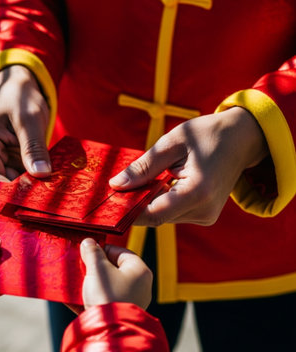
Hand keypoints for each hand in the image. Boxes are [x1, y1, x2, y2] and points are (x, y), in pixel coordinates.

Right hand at [0, 65, 50, 191]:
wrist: (16, 89)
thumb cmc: (19, 96)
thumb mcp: (29, 116)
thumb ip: (33, 145)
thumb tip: (41, 174)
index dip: (13, 192)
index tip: (37, 196)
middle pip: (3, 185)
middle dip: (26, 189)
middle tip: (52, 193)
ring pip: (13, 184)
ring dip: (32, 185)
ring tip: (54, 185)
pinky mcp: (6, 164)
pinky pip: (20, 178)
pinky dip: (34, 179)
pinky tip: (49, 179)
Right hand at [80, 239, 152, 309]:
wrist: (110, 332)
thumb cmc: (107, 295)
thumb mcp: (97, 269)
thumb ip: (92, 252)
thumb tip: (88, 242)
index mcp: (139, 270)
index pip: (119, 252)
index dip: (101, 250)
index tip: (86, 253)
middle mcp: (139, 286)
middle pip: (113, 269)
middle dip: (94, 268)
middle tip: (80, 267)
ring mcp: (130, 301)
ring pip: (107, 286)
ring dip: (90, 283)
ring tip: (75, 282)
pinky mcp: (119, 314)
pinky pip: (103, 301)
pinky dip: (90, 298)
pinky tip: (74, 298)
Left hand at [109, 107, 268, 225]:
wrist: (242, 138)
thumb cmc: (206, 134)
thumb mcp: (172, 143)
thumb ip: (144, 166)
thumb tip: (116, 185)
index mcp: (197, 192)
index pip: (153, 213)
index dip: (128, 210)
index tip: (108, 201)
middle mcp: (204, 210)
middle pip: (157, 216)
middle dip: (134, 204)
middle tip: (116, 189)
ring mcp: (207, 216)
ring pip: (164, 216)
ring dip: (147, 202)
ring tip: (137, 182)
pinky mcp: (205, 215)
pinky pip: (174, 213)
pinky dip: (160, 202)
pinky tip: (156, 185)